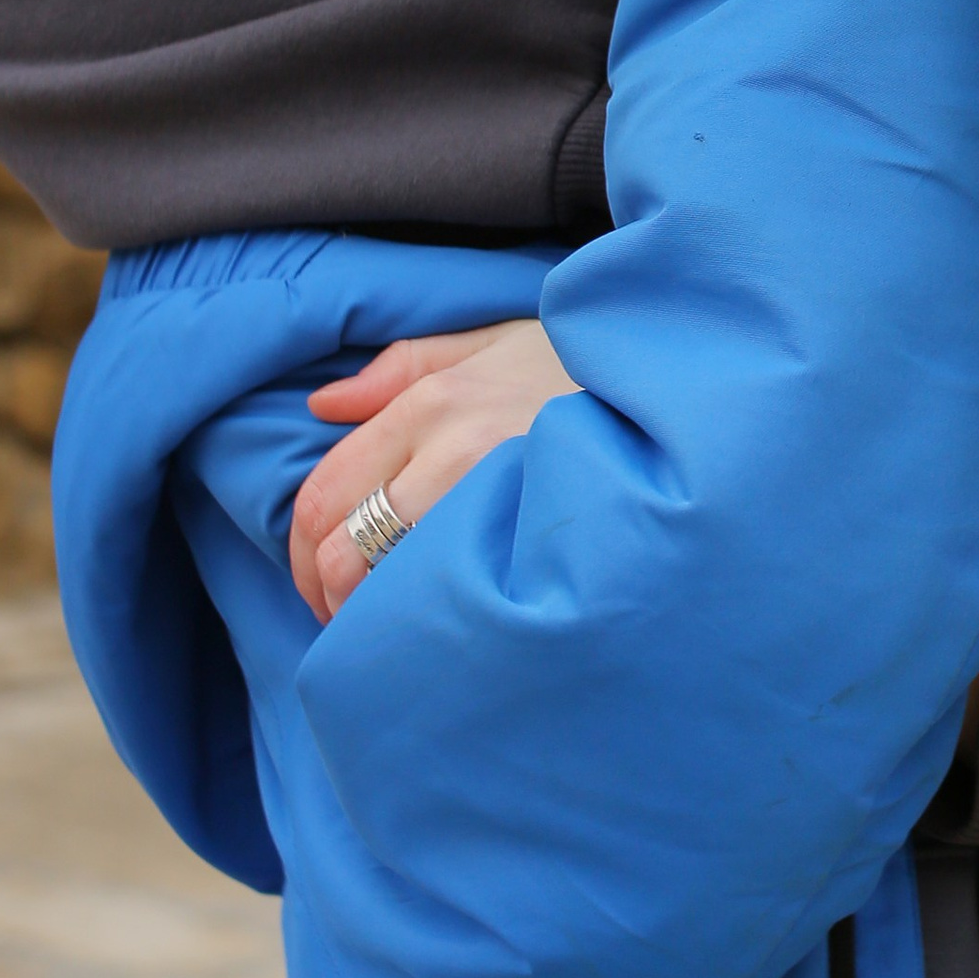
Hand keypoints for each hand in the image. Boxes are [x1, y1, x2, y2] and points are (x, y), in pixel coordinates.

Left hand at [289, 319, 579, 620]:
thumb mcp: (495, 342)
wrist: (676, 393)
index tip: (313, 577)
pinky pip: (453, 594)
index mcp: (434, 402)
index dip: (302, 547)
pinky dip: (430, 619)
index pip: (326, 489)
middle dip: (324, 594)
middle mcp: (452, 448)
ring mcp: (495, 497)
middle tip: (338, 622)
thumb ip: (403, 368)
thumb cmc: (584, 372)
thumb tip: (324, 407)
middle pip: (344, 545)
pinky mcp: (536, 538)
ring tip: (385, 635)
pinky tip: (440, 631)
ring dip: (370, 618)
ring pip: (388, 581)